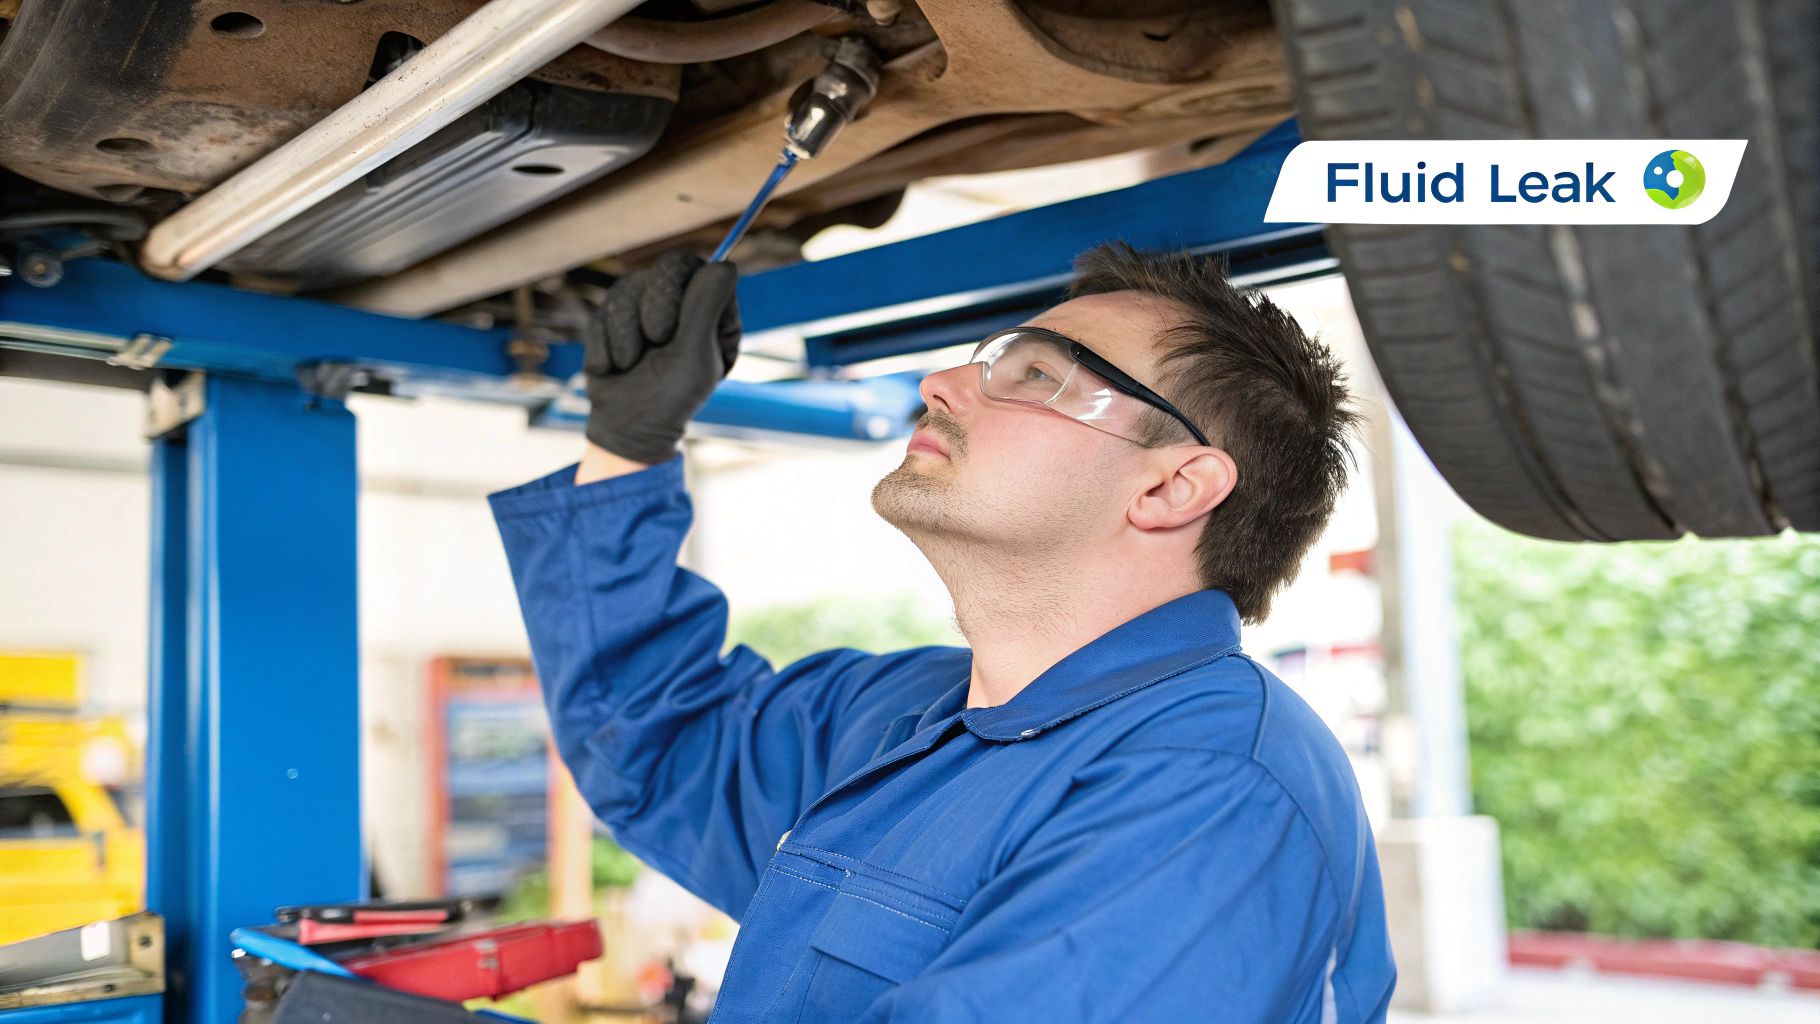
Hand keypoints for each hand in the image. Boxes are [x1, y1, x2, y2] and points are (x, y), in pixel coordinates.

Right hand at [584, 251, 740, 464]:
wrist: (627, 426)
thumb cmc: (671, 397)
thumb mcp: (694, 357)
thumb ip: (705, 309)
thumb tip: (724, 265)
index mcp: (711, 309)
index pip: (695, 267)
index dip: (675, 290)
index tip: (669, 331)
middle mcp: (681, 301)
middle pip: (663, 269)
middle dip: (652, 308)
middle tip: (656, 342)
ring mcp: (644, 306)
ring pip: (625, 289)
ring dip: (625, 335)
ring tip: (632, 365)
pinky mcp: (612, 318)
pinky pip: (599, 314)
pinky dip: (604, 345)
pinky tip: (614, 368)